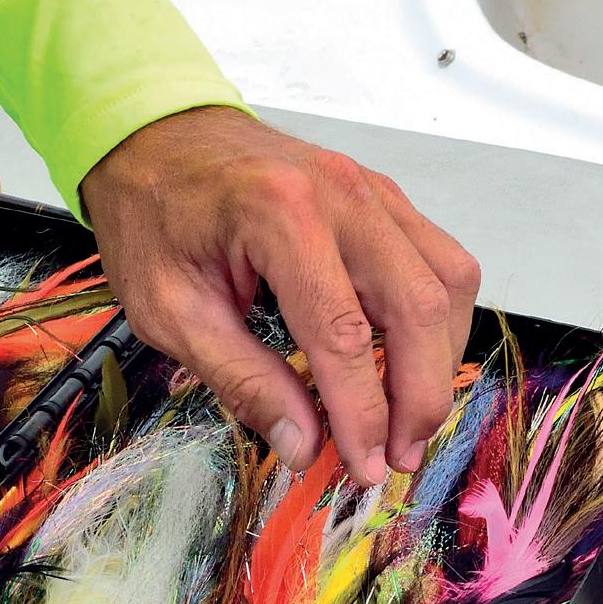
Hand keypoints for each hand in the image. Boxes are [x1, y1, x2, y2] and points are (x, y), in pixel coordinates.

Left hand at [81, 107, 478, 486]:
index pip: (343, 334)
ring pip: (448, 281)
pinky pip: (439, 260)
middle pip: (418, 306)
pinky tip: (405, 360)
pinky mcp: (383, 197)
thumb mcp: (171, 311)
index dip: (363, 413)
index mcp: (279, 216)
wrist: (155, 135)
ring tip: (407, 417)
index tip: (365, 468)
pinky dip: (436, 320)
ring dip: (439, 359)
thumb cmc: (154, 216)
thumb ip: (242, 379)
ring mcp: (371, 189)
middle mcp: (341, 194)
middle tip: (398, 457)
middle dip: (420, 396)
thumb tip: (303, 446)